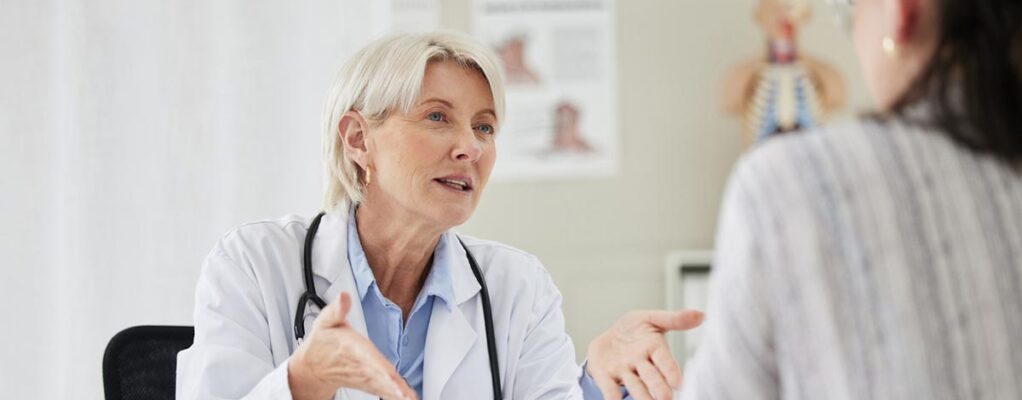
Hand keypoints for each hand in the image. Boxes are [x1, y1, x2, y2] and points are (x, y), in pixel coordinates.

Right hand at [288, 292, 416, 399]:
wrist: (313, 366)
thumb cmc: (323, 342)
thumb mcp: (325, 322)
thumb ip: (336, 310)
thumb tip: (343, 297)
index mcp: (351, 348)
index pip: (366, 358)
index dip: (378, 367)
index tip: (390, 376)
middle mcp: (359, 366)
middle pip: (377, 376)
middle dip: (391, 385)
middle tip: (405, 394)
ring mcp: (364, 378)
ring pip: (381, 386)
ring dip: (395, 393)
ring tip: (410, 398)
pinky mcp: (368, 384)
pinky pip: (382, 391)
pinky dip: (394, 396)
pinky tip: (408, 399)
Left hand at [586, 309, 704, 399]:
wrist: (609, 337)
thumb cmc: (634, 329)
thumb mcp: (651, 318)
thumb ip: (674, 319)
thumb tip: (701, 315)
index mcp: (654, 348)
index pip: (665, 360)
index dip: (671, 371)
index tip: (678, 383)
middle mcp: (641, 364)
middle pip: (651, 377)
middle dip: (658, 388)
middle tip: (665, 399)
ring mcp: (624, 371)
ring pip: (634, 386)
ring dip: (641, 396)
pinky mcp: (606, 377)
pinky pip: (610, 388)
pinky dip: (612, 396)